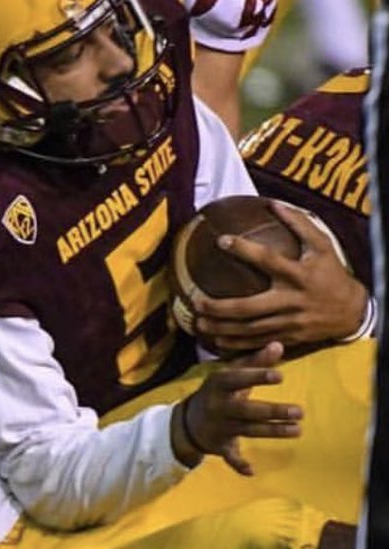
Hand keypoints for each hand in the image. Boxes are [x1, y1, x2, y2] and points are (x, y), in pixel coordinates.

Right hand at [173, 342, 301, 473]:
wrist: (188, 420)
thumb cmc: (218, 392)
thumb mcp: (231, 374)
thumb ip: (255, 362)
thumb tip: (279, 344)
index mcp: (219, 385)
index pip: (238, 379)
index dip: (257, 377)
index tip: (280, 376)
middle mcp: (218, 406)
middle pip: (247, 409)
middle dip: (273, 411)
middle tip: (300, 411)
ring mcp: (219, 427)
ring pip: (248, 430)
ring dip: (272, 431)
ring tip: (297, 430)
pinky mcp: (220, 445)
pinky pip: (229, 455)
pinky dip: (237, 464)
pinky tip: (251, 471)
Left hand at [191, 201, 366, 351]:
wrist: (352, 311)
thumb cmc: (332, 274)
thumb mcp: (322, 246)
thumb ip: (299, 224)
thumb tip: (274, 204)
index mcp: (298, 274)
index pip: (267, 260)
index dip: (244, 249)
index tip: (221, 240)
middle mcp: (291, 300)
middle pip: (249, 307)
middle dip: (220, 307)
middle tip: (196, 302)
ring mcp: (289, 323)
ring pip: (250, 330)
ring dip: (222, 329)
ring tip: (198, 324)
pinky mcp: (289, 338)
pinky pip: (258, 343)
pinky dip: (236, 345)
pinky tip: (216, 341)